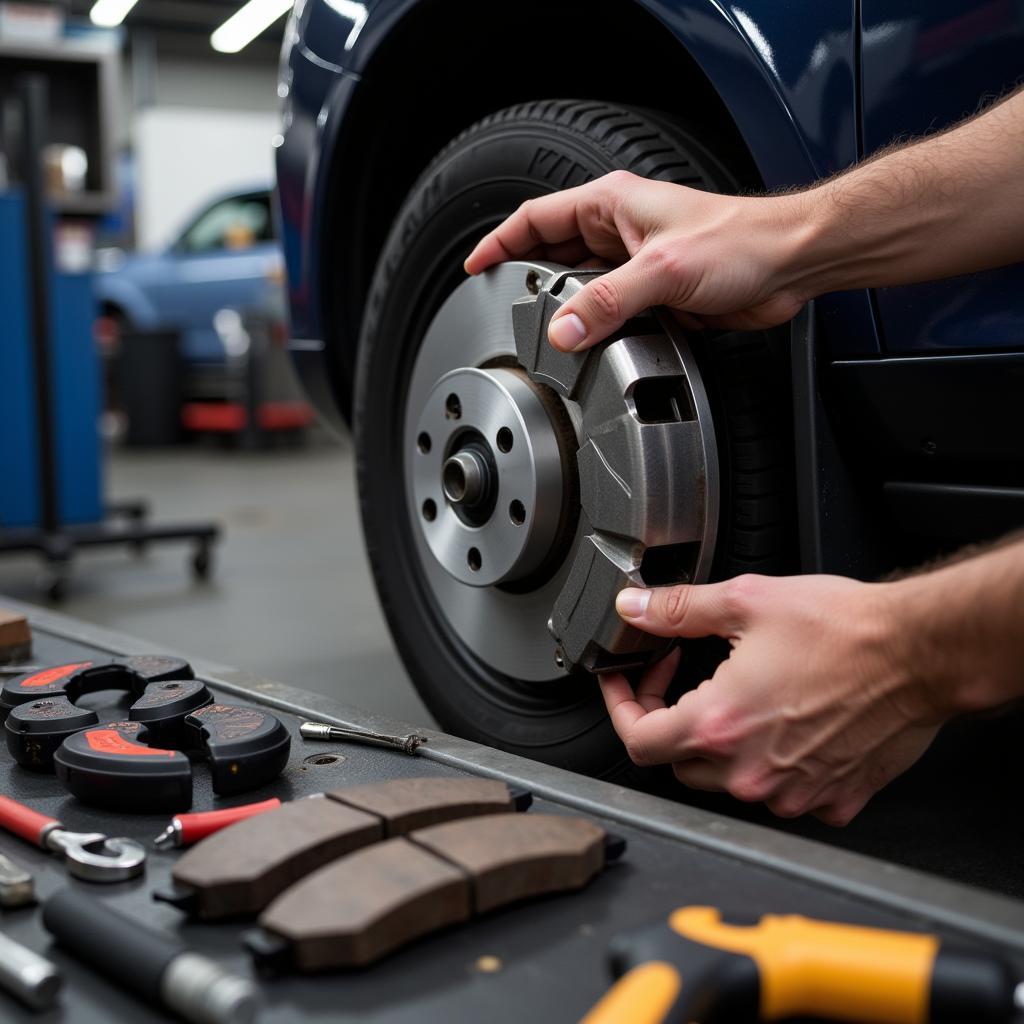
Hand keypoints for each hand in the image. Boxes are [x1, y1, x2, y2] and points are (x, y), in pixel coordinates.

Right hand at [464, 170, 810, 350]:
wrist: (789, 263)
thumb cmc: (740, 242)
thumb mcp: (663, 270)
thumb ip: (608, 302)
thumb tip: (562, 331)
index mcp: (612, 204)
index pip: (537, 219)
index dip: (501, 242)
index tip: (477, 267)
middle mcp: (621, 230)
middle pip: (555, 257)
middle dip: (532, 285)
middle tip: (512, 315)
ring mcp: (637, 263)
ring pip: (583, 289)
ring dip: (568, 312)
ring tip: (550, 336)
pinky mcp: (657, 293)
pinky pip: (612, 311)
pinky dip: (598, 328)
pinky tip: (593, 347)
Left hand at [599, 574, 942, 825]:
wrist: (920, 651)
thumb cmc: (846, 629)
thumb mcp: (746, 601)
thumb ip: (677, 609)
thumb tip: (634, 608)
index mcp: (720, 725)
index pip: (637, 740)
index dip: (621, 706)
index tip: (626, 683)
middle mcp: (751, 771)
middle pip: (679, 762)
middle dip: (669, 720)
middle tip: (683, 679)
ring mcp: (793, 793)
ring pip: (728, 782)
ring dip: (721, 744)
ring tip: (740, 695)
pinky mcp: (831, 798)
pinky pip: (784, 792)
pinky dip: (774, 764)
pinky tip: (786, 724)